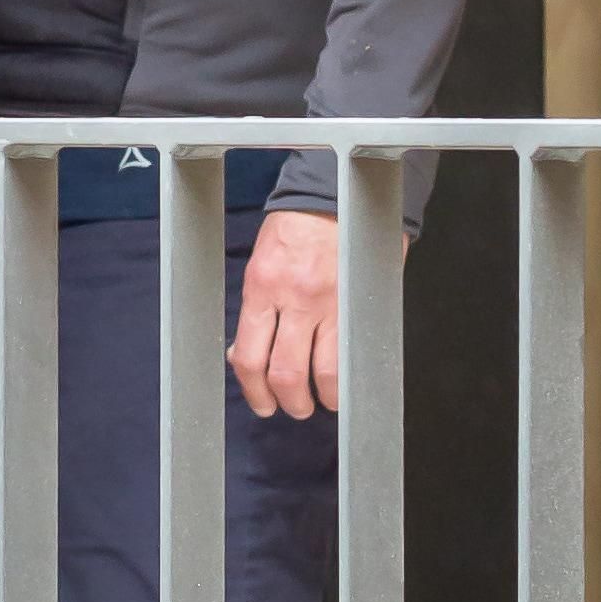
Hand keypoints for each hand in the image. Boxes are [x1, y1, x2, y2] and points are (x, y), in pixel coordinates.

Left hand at [228, 205, 339, 419]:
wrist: (334, 194)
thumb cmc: (296, 228)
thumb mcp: (262, 265)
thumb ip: (256, 310)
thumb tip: (243, 353)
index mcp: (261, 287)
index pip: (249, 356)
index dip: (253, 391)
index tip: (261, 402)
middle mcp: (293, 299)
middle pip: (285, 373)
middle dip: (288, 402)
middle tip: (293, 407)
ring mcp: (329, 303)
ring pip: (323, 372)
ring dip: (321, 398)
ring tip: (321, 402)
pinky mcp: (357, 302)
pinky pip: (351, 353)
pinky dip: (346, 379)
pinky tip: (343, 386)